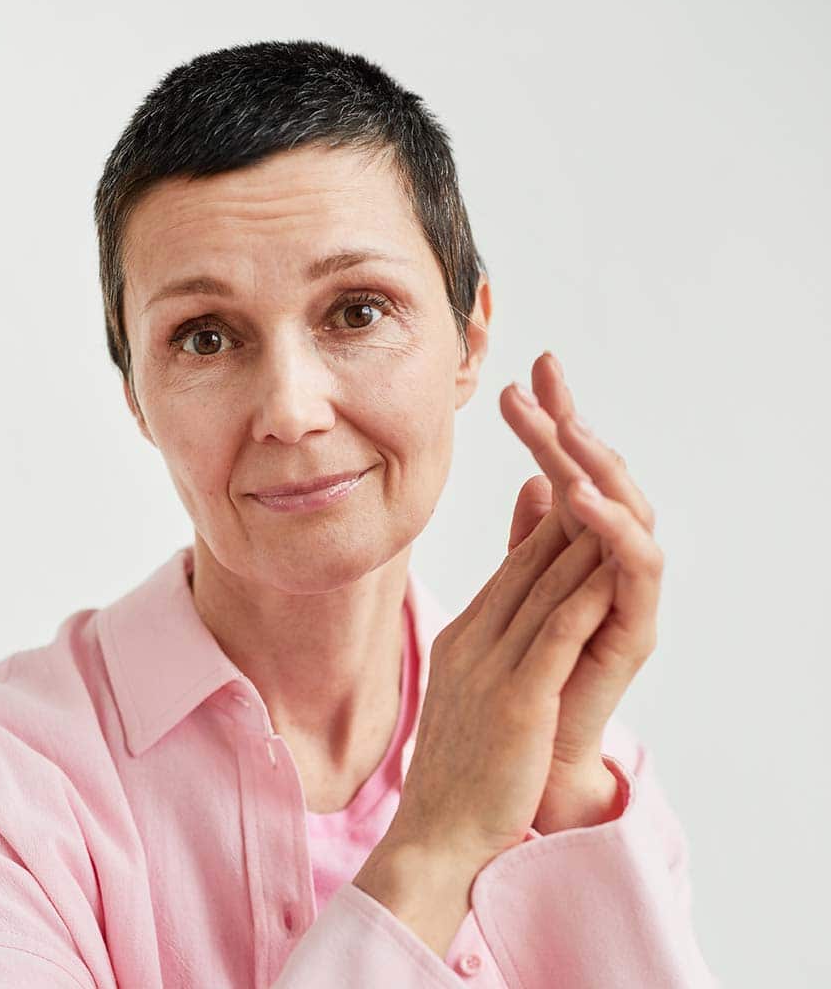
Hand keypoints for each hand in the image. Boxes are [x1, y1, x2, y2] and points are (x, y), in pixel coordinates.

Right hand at [386, 497, 616, 869]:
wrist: (435, 834)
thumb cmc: (459, 765)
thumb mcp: (468, 685)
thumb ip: (491, 635)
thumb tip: (505, 600)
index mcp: (462, 636)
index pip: (514, 567)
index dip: (551, 523)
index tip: (581, 486)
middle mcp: (473, 641)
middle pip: (529, 565)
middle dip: (567, 511)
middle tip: (594, 464)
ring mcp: (491, 670)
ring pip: (544, 591)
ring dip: (582, 542)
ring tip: (611, 497)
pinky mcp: (516, 703)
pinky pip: (556, 638)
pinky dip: (585, 597)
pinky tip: (609, 567)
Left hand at [499, 351, 663, 831]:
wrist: (513, 768)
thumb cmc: (514, 685)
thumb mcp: (511, 598)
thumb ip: (526, 543)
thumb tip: (531, 483)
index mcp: (574, 556)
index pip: (565, 474)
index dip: (549, 426)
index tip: (518, 378)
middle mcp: (605, 570)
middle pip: (601, 480)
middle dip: (572, 425)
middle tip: (541, 375)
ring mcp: (623, 599)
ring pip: (627, 513)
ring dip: (596, 465)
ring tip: (563, 425)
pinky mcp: (633, 633)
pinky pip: (634, 570)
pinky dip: (611, 528)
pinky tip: (575, 493)